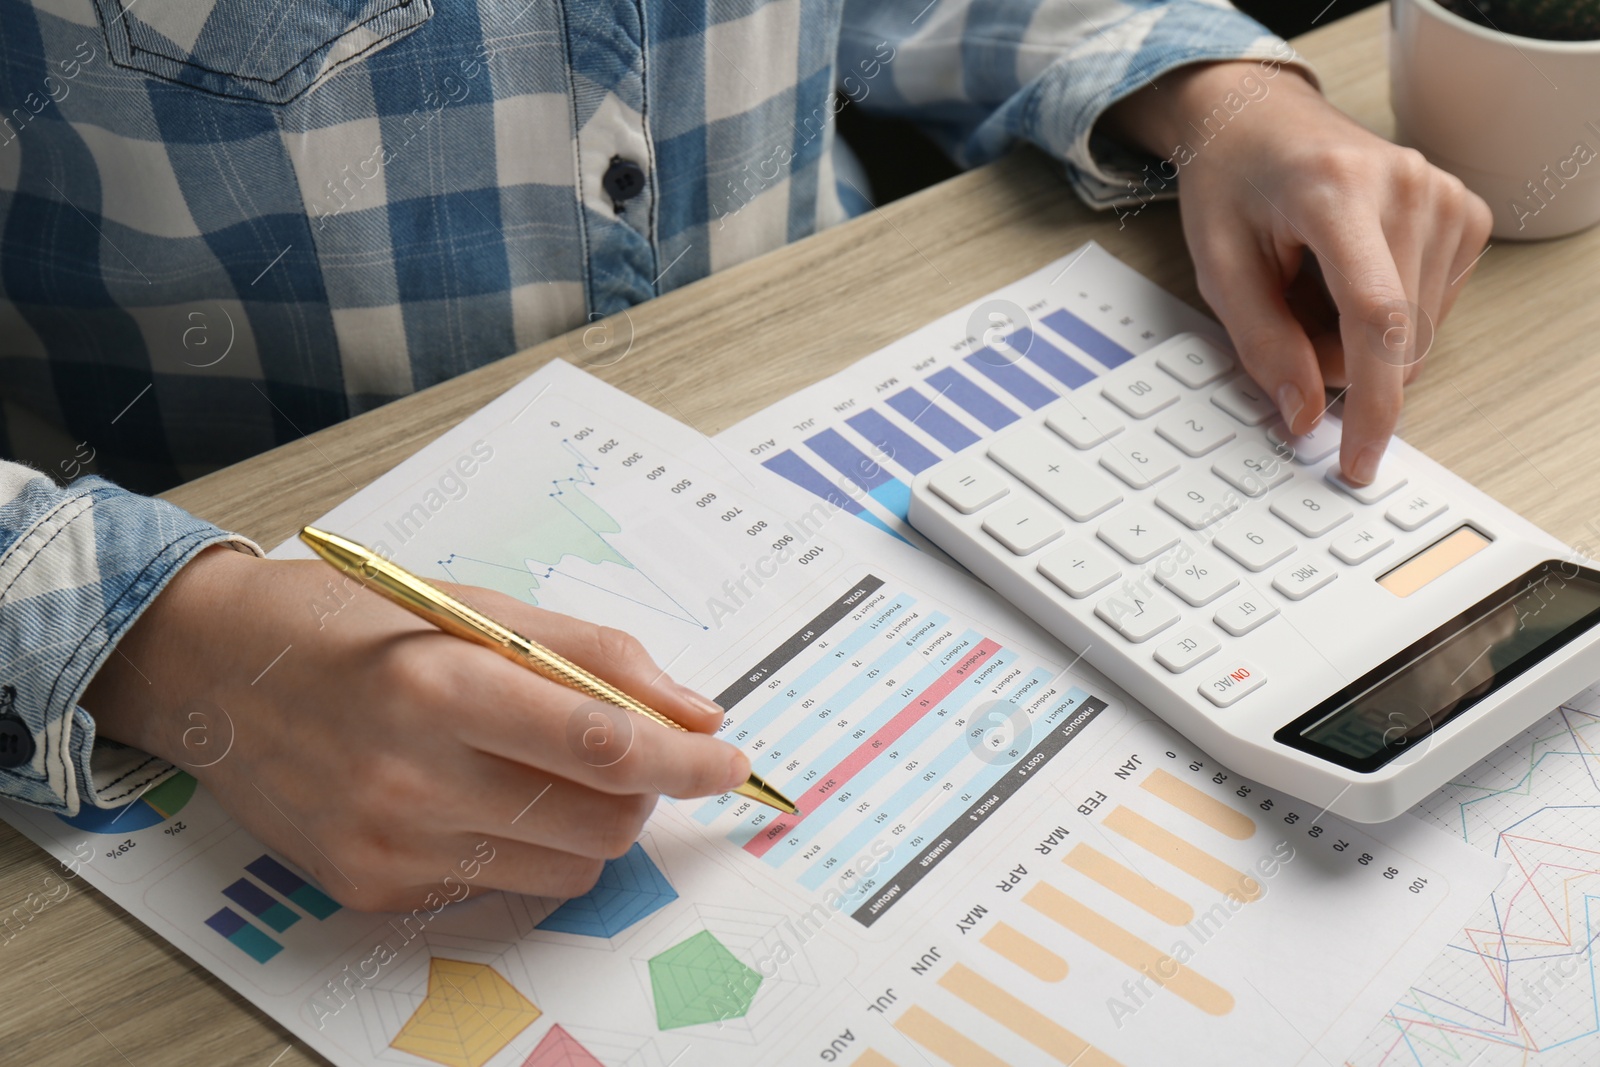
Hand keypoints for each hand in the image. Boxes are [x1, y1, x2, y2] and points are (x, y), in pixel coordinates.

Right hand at [83, 546, 746, 911]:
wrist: (213, 671)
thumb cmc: (353, 626)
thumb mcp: (477, 609)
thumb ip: (596, 657)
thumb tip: (696, 713)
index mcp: (442, 685)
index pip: (603, 744)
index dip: (685, 760)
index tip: (729, 761)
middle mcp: (411, 776)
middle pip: (599, 822)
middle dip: (641, 791)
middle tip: (624, 750)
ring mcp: (389, 844)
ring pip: (563, 870)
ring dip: (586, 824)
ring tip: (540, 767)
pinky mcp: (370, 888)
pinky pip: (497, 888)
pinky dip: (519, 848)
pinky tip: (474, 795)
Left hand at [1102, 61, 1491, 483]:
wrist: (1260, 119)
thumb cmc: (1232, 184)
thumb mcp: (1218, 266)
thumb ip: (1261, 344)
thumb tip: (1304, 415)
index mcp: (1337, 192)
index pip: (1376, 317)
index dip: (1372, 402)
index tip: (1358, 458)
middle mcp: (1408, 187)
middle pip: (1395, 339)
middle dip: (1336, 363)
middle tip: (1287, 318)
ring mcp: (1446, 197)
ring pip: (1416, 335)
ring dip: (1357, 340)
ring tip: (1313, 283)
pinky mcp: (1466, 215)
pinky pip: (1432, 311)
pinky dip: (1384, 318)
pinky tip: (1347, 275)